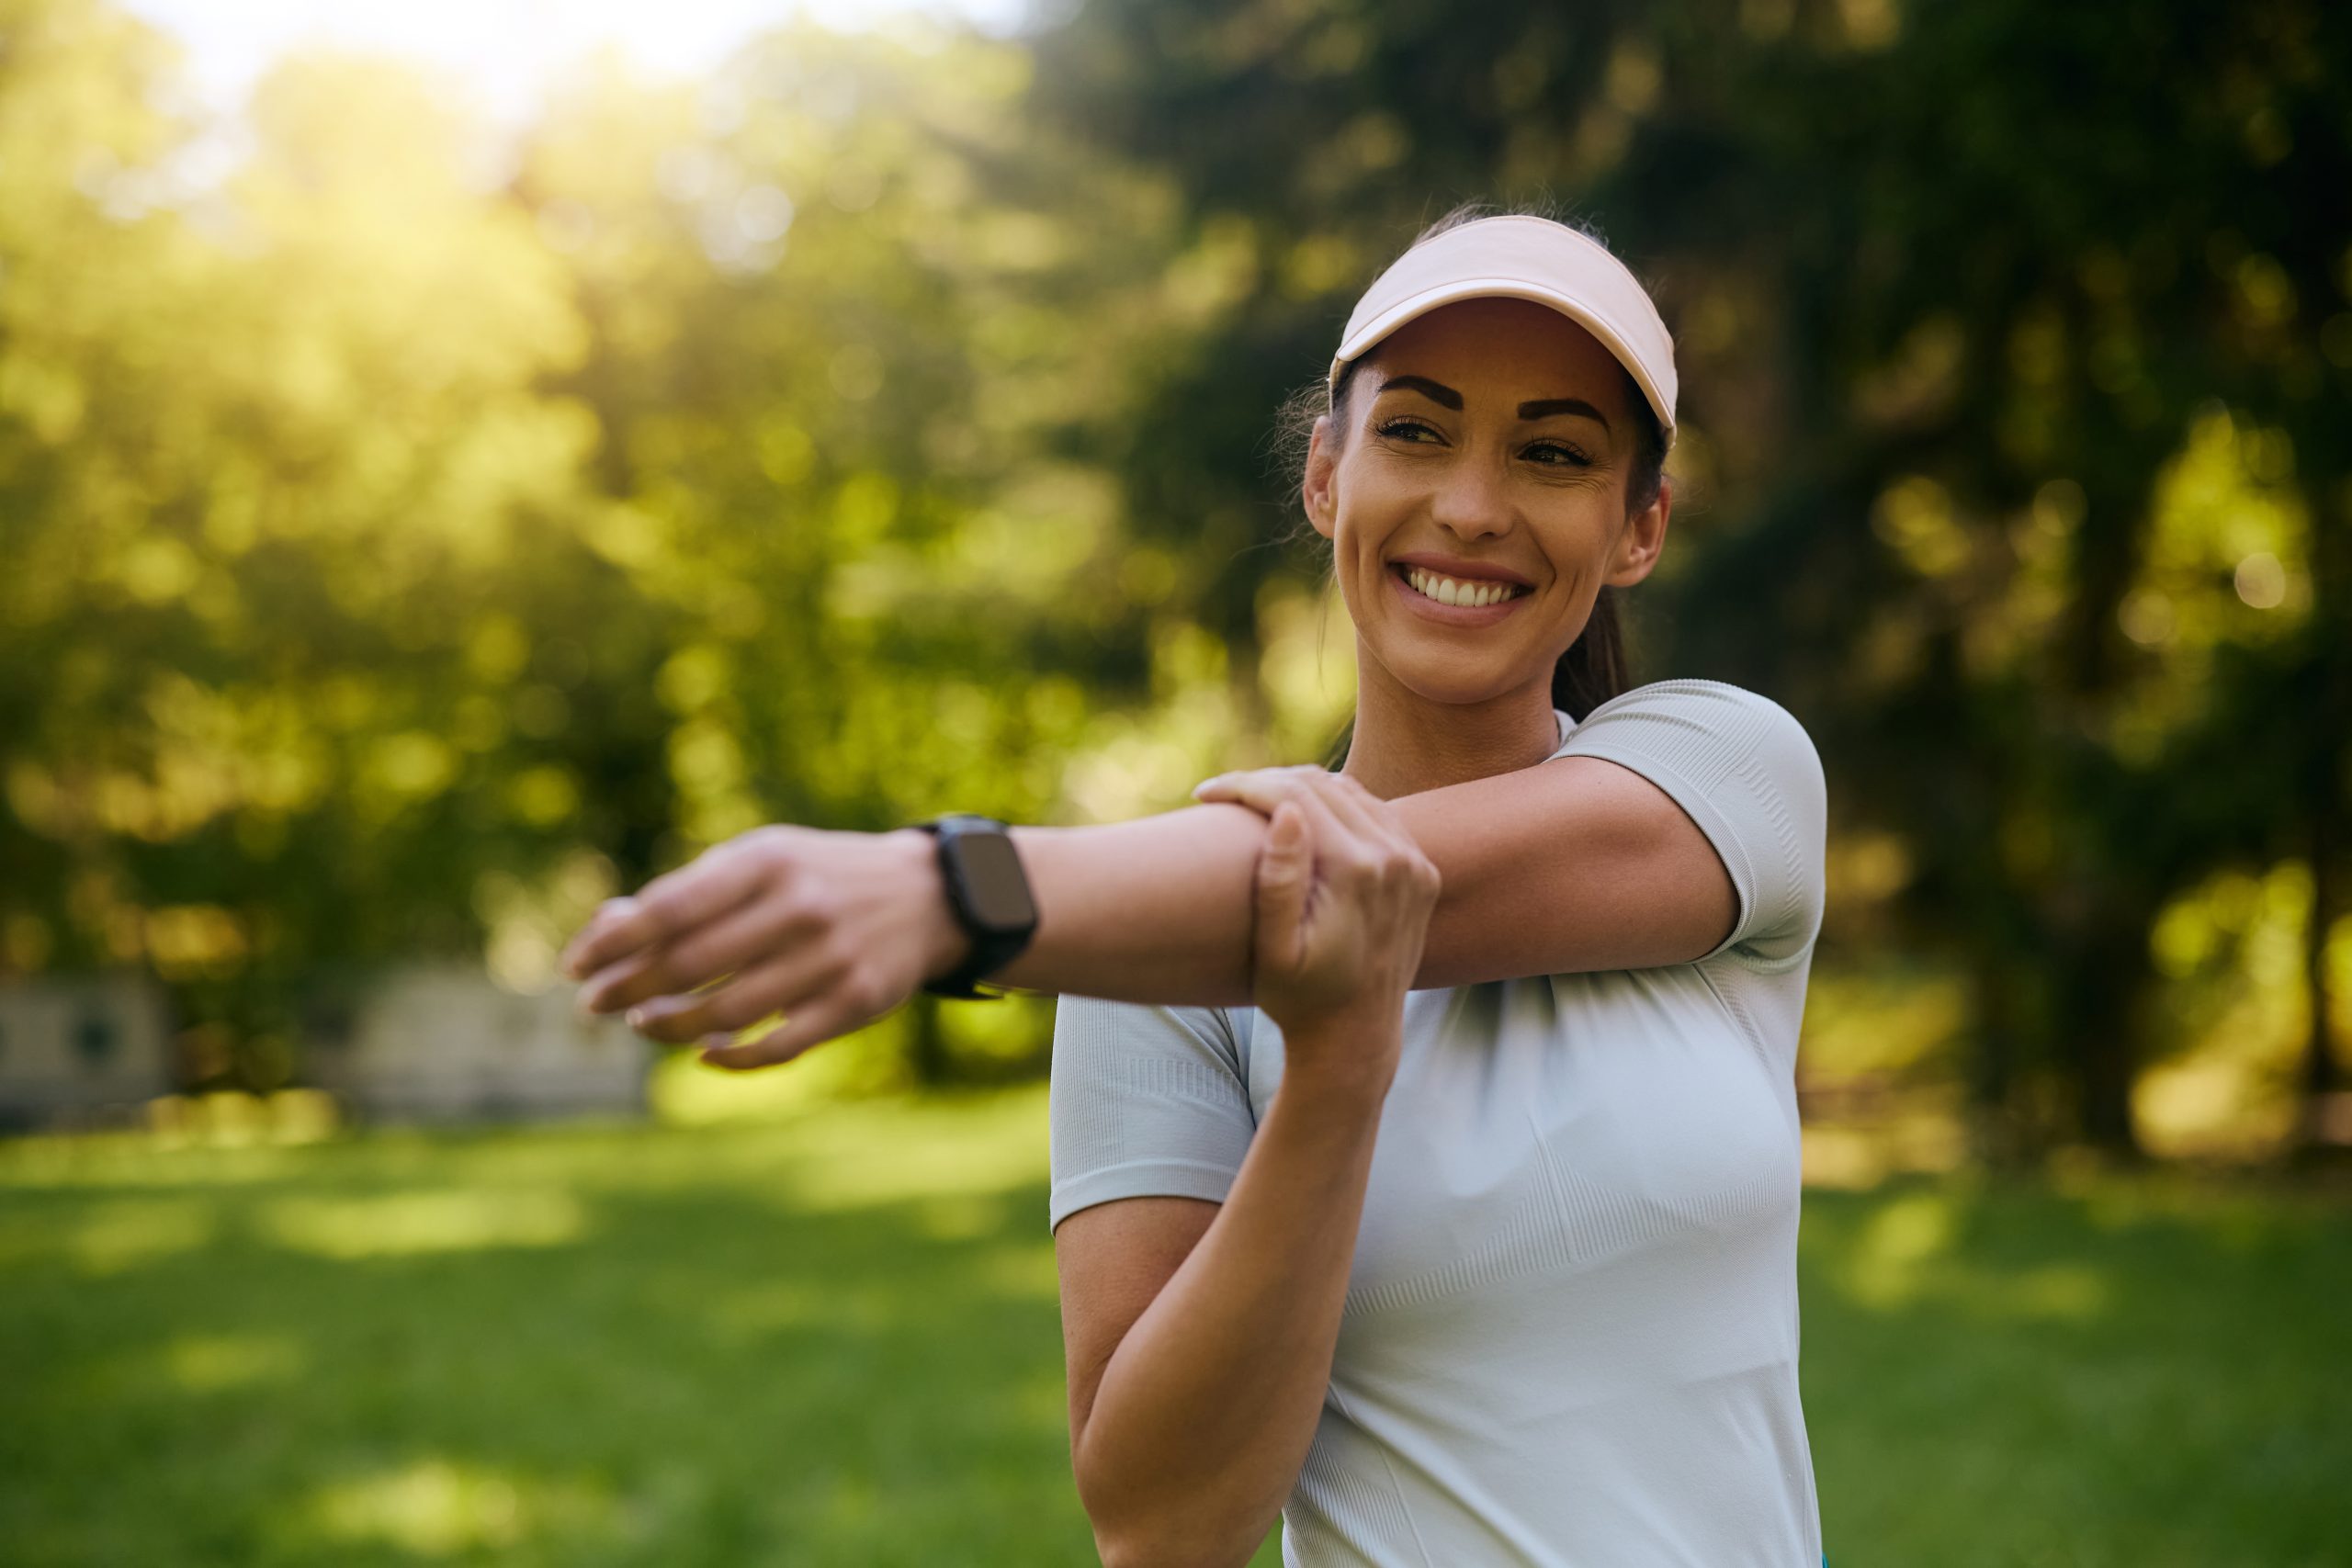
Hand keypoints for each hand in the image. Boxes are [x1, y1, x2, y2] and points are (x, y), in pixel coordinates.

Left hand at [560, 825, 968, 1069]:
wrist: (928, 895)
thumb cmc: (818, 876)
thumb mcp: (762, 861)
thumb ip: (690, 892)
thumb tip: (606, 931)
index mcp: (768, 862)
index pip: (670, 908)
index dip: (612, 942)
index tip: (574, 965)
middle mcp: (799, 908)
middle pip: (688, 965)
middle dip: (626, 988)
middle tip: (594, 1004)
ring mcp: (830, 960)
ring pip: (725, 1014)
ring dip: (668, 1027)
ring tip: (641, 1022)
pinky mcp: (854, 1005)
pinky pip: (775, 1048)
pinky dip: (728, 1057)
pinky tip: (703, 1050)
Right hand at [1194, 766, 1440, 1089]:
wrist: (1355, 1037)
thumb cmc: (1300, 1000)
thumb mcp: (1274, 952)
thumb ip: (1278, 881)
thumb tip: (1285, 813)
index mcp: (1358, 871)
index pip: (1295, 797)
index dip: (1242, 786)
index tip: (1203, 794)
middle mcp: (1396, 858)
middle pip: (1322, 785)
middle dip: (1265, 781)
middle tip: (1222, 796)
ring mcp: (1415, 862)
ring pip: (1350, 792)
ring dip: (1300, 789)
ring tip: (1253, 804)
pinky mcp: (1422, 870)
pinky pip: (1375, 813)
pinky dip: (1336, 806)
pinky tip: (1302, 819)